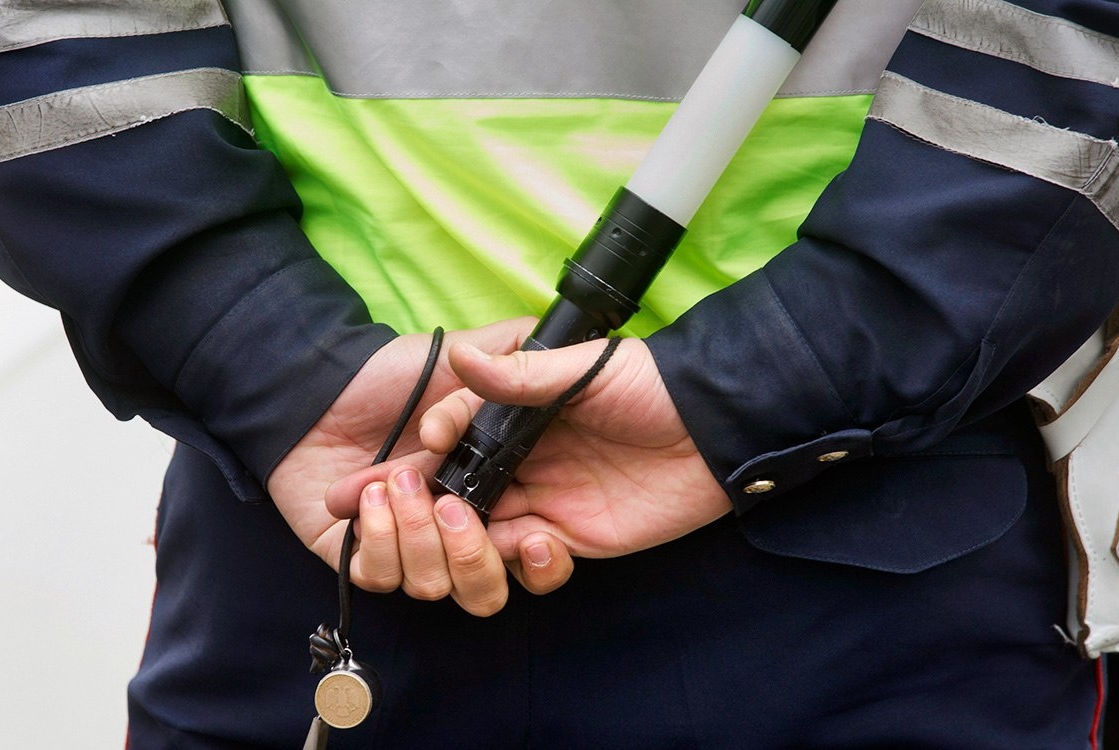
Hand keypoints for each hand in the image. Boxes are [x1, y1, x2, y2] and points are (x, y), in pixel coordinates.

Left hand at [267, 320, 571, 615]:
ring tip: (399, 481)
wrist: (324, 384)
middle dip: (473, 559)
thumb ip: (518, 357)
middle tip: (454, 507)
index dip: (543, 562)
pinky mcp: (361, 555)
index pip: (532, 557)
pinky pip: (381, 578)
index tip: (538, 539)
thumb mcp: (465, 360)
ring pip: (433, 587)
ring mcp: (408, 549)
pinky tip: (370, 497)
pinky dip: (378, 540)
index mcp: (492, 497)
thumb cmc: (396, 373)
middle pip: (485, 592)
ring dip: (418, 536)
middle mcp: (453, 533)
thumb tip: (564, 354)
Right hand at [419, 337, 731, 559]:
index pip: (460, 430)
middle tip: (399, 509)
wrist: (719, 432)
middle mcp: (528, 457)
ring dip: (466, 536)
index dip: (430, 443)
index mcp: (524, 414)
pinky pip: (530, 559)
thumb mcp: (587, 370)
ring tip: (466, 530)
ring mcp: (550, 499)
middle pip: (460, 484)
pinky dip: (522, 560)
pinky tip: (539, 542)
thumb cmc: (655, 387)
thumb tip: (460, 358)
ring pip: (485, 528)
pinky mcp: (576, 537)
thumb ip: (522, 374)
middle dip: (425, 499)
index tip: (412, 451)